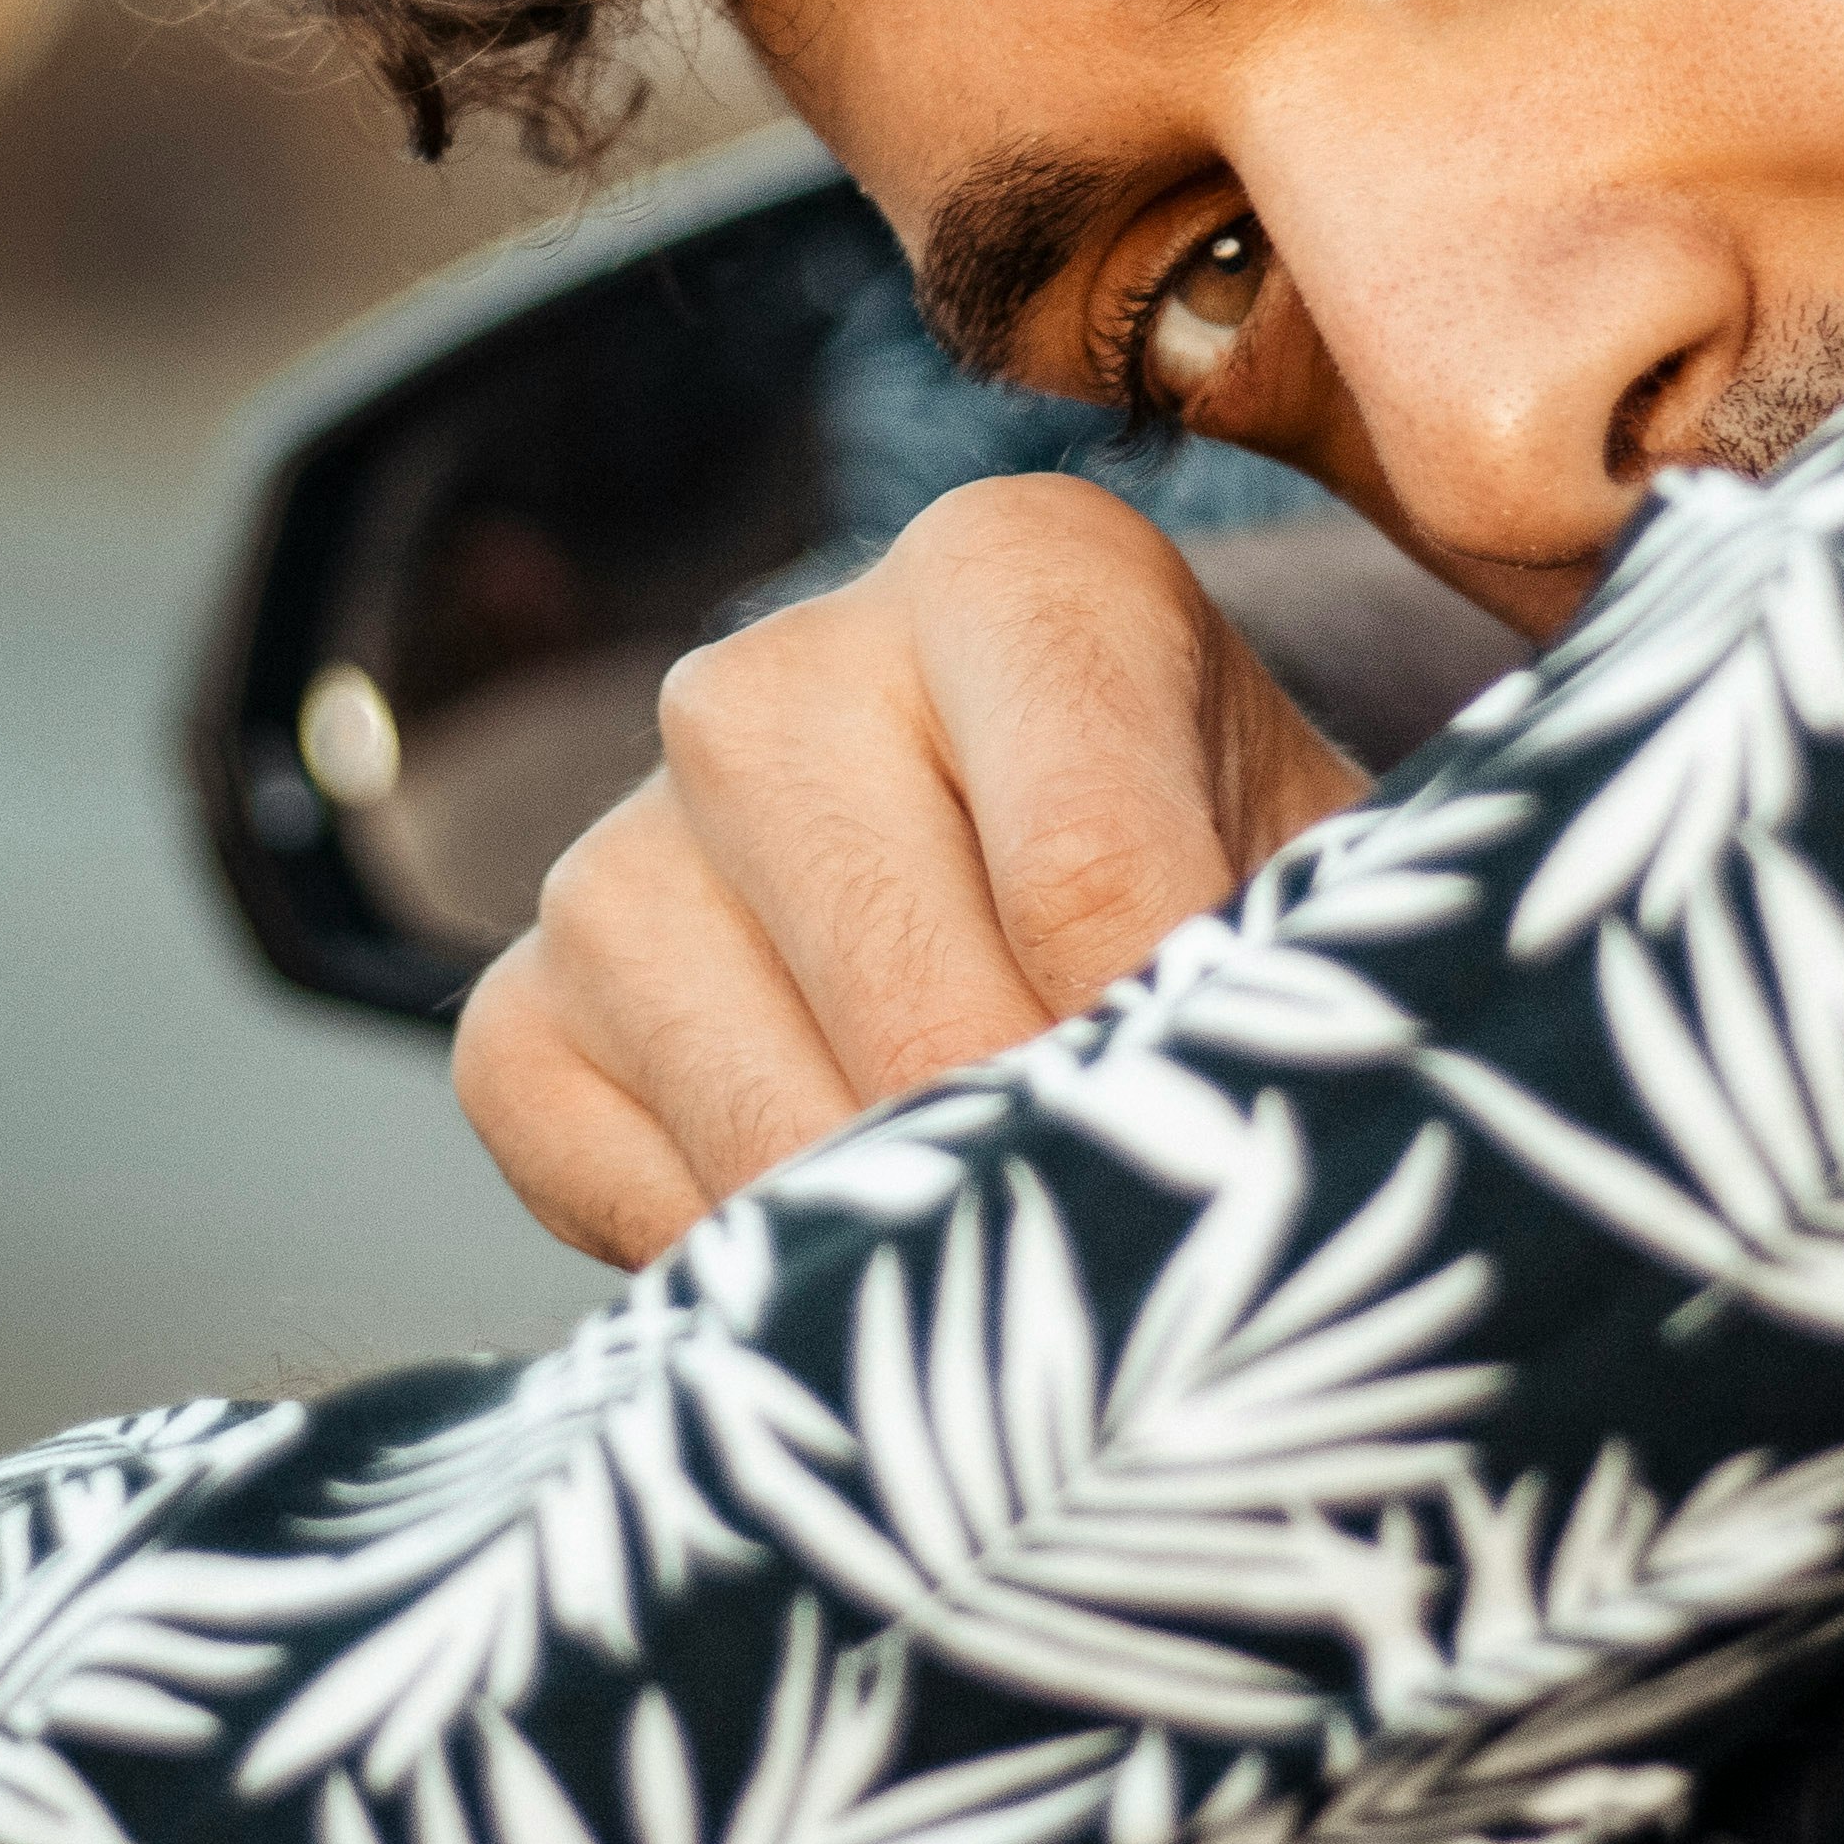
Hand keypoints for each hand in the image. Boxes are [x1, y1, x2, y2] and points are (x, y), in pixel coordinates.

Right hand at [450, 474, 1373, 1263]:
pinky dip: (761, 1267)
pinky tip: (868, 1238)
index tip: (1251, 1165)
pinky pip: (630, 1191)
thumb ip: (1307, 963)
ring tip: (1028, 1260)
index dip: (1180, 1065)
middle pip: (922, 1007)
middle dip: (1051, 1172)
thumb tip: (1256, 1129)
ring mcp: (620, 840)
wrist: (1066, 941)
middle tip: (1154, 1257)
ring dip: (914, 1233)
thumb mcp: (1320, 885)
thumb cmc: (1225, 896)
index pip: (1087, 875)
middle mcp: (771, 675)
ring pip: (770, 1116)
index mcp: (1006, 576)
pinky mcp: (524, 1004)